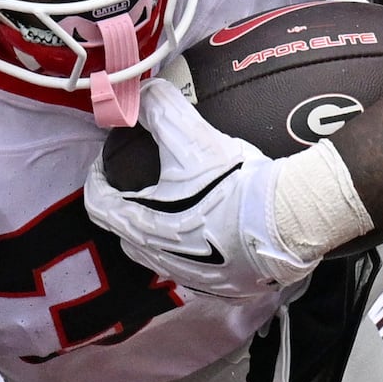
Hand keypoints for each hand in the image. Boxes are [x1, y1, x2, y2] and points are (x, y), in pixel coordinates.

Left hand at [82, 80, 330, 309]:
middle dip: (126, 207)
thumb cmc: (232, 184)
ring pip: (159, 253)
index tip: (105, 164)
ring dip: (160, 230)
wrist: (286, 221)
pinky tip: (213, 229)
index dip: (97, 179)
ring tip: (178, 204)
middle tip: (141, 183)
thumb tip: (142, 94)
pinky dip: (194, 248)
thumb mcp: (191, 137)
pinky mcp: (221, 286)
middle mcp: (159, 259)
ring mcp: (191, 277)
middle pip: (126, 233)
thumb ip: (159, 109)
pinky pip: (195, 267)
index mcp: (142, 228)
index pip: (99, 204)